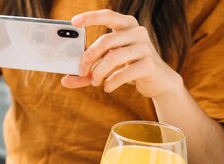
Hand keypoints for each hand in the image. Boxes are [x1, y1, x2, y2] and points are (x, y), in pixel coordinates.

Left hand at [61, 10, 182, 97]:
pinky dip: (111, 82)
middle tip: (81, 71)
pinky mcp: (150, 64)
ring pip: (113, 57)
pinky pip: (123, 72)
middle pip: (105, 41)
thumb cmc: (129, 69)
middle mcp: (138, 32)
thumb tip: (65, 81)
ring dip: (98, 72)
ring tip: (95, 82)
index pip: (108, 16)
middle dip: (88, 58)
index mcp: (127, 26)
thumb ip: (87, 72)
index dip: (91, 17)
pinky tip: (107, 87)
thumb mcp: (107, 67)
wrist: (158, 81)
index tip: (74, 21)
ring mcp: (145, 47)